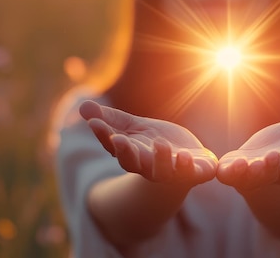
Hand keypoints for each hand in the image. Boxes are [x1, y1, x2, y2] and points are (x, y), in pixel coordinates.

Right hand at [79, 100, 217, 185]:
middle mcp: (150, 168)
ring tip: (160, 144)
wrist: (191, 160)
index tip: (95, 123)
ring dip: (161, 159)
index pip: (115, 147)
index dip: (104, 136)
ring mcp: (174, 172)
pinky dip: (189, 167)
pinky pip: (193, 173)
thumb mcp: (134, 128)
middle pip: (134, 163)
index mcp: (133, 155)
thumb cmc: (157, 143)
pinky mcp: (196, 173)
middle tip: (119, 140)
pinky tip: (186, 155)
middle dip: (126, 152)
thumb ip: (111, 120)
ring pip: (164, 171)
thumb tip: (82, 105)